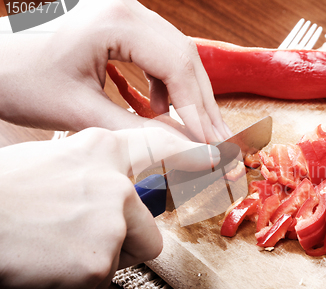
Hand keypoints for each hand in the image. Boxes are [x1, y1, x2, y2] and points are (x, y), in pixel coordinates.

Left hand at [0, 0, 230, 142]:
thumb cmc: (20, 80)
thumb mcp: (80, 111)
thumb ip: (138, 131)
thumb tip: (185, 151)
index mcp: (116, 20)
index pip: (178, 67)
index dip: (199, 110)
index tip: (213, 146)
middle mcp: (127, 8)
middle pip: (185, 58)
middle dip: (202, 105)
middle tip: (219, 142)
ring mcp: (125, 13)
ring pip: (176, 56)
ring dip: (188, 96)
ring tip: (195, 132)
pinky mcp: (119, 26)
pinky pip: (158, 55)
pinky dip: (166, 86)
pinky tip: (160, 110)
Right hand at [0, 125, 218, 288]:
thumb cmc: (6, 193)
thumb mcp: (56, 162)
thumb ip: (98, 173)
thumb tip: (125, 194)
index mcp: (102, 152)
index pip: (164, 150)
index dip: (195, 159)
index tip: (221, 162)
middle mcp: (116, 184)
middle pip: (148, 234)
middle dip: (122, 246)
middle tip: (80, 238)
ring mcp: (111, 222)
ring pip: (122, 260)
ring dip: (93, 263)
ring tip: (54, 249)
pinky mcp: (99, 261)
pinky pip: (95, 283)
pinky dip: (70, 283)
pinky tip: (45, 264)